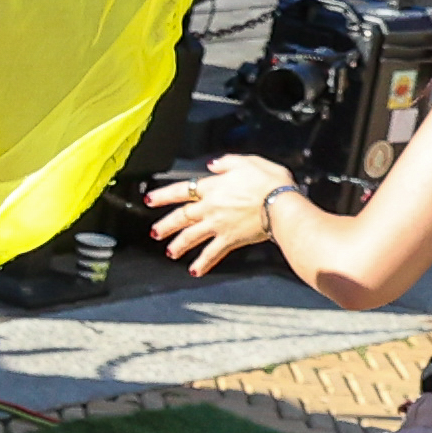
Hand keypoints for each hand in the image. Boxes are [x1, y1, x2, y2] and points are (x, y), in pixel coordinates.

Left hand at [151, 155, 299, 275]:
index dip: (163, 195)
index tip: (149, 200)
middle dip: (165, 225)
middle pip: (181, 216)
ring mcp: (218, 225)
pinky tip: (195, 271)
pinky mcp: (230, 239)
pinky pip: (212, 253)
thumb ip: (228, 162)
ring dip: (178, 245)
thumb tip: (213, 164)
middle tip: (154, 232)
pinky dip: (203, 263)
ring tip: (170, 252)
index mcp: (212, 187)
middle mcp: (210, 207)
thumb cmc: (269, 183)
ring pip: (190, 236)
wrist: (282, 205)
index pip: (181, 190)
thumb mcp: (249, 162)